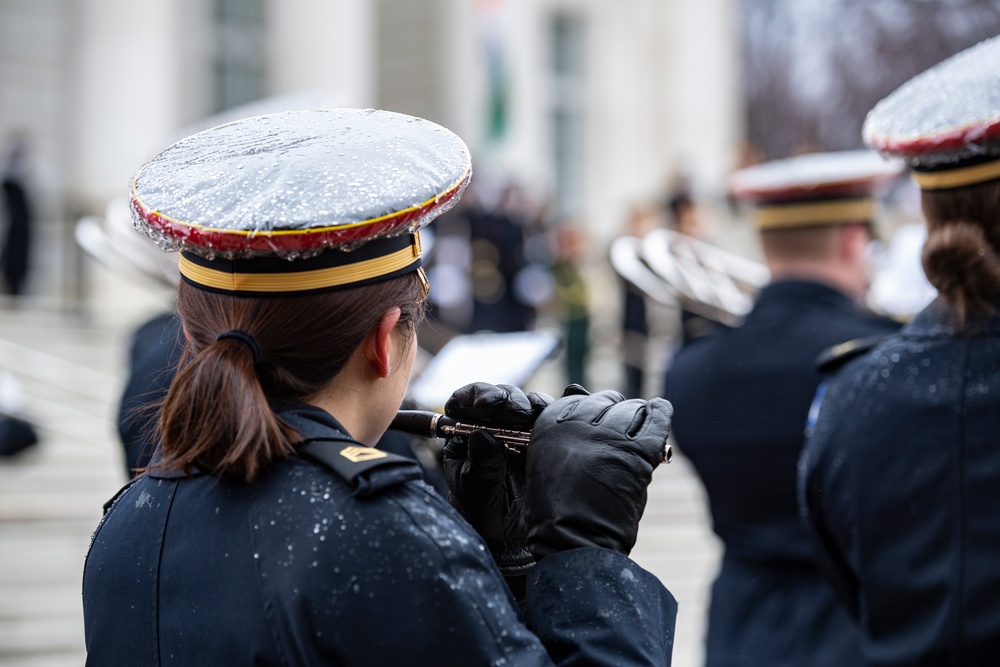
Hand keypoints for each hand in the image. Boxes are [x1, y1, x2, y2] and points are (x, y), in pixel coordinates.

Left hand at [442, 383, 551, 576]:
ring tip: (533, 418)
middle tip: (515, 413)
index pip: (466, 402)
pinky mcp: (546, 439)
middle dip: (507, 400)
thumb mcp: (475, 492)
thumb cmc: (484, 515)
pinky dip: (557, 410)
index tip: (483, 404)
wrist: (511, 541)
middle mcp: (494, 427)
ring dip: (531, 406)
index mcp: (467, 434)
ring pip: (527, 404)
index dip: (475, 396)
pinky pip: (552, 418)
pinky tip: (560, 409)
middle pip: (501, 398)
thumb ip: (479, 465)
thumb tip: (481, 434)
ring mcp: (521, 432)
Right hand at [525, 390, 672, 558]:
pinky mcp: (637, 451)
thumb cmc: (557, 511)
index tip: (598, 420)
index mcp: (550, 423)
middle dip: (614, 411)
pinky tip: (661, 409)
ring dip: (637, 416)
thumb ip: (563, 436)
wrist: (573, 542)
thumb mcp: (545, 464)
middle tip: (620, 428)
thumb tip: (587, 404)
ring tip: (639, 427)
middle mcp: (577, 423)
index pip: (578, 400)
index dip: (591, 411)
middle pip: (605, 401)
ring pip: (631, 409)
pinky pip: (656, 419)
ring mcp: (609, 436)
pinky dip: (661, 413)